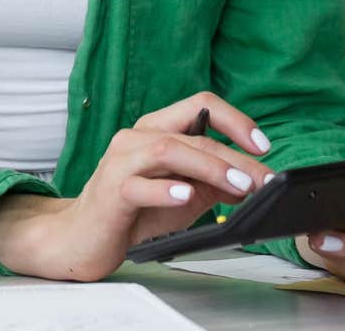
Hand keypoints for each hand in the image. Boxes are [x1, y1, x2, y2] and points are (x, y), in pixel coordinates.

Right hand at [0, 91, 275, 280]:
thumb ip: (213, 184)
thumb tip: (253, 179)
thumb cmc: (132, 213)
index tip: (263, 147)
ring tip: (238, 186)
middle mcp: (137, 138)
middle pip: (192, 132)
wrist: (81, 239)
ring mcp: (120, 162)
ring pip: (168, 148)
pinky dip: (165, 190)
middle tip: (262, 179)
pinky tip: (186, 196)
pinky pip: (138, 185)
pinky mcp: (110, 191)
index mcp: (156, 129)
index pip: (200, 105)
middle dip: (234, 156)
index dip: (236, 121)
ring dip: (209, 167)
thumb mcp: (183, 195)